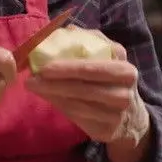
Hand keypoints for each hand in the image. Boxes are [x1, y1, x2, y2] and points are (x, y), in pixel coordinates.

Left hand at [24, 31, 148, 143]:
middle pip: (83, 88)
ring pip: (77, 104)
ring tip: (34, 87)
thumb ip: (91, 41)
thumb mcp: (110, 58)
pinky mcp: (107, 132)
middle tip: (31, 80)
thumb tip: (67, 29)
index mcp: (125, 70)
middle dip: (54, 83)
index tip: (44, 66)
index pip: (93, 68)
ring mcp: (116, 115)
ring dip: (52, 95)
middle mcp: (124, 94)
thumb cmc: (113, 80)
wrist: (130, 117)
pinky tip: (49, 98)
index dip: (67, 67)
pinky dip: (61, 107)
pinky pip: (78, 118)